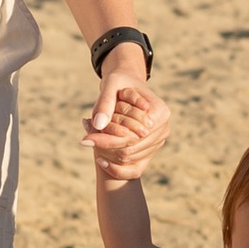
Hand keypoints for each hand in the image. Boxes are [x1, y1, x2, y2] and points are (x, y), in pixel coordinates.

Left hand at [86, 58, 167, 185]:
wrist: (126, 84)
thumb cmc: (120, 82)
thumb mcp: (110, 85)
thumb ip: (104, 103)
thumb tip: (98, 124)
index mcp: (160, 112)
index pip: (134, 134)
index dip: (110, 138)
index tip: (86, 138)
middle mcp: (164, 128)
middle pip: (132, 148)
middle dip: (107, 146)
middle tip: (84, 141)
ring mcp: (159, 140)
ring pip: (130, 157)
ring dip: (109, 153)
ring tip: (90, 143)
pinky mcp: (151, 148)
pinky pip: (134, 165)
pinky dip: (115, 164)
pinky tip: (99, 158)